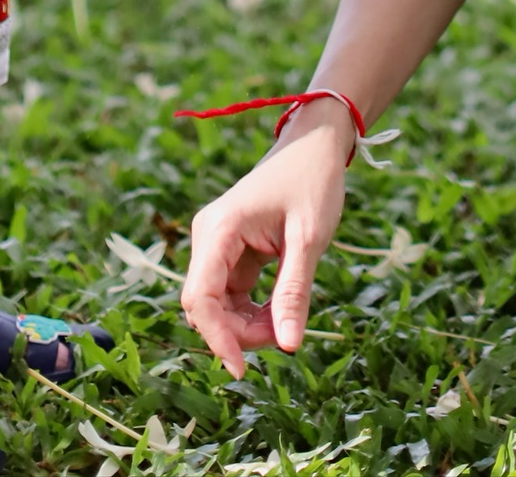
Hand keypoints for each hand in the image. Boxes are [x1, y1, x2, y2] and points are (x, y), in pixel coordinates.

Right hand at [181, 105, 350, 376]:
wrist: (315, 145)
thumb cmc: (313, 182)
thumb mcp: (308, 239)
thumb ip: (294, 292)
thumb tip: (289, 347)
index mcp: (219, 229)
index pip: (200, 297)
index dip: (217, 338)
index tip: (243, 371)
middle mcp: (209, 237)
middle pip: (206, 306)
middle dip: (240, 332)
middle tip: (285, 335)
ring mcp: (217, 244)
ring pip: (218, 305)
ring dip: (248, 324)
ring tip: (288, 319)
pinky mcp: (231, 250)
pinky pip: (232, 294)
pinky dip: (254, 310)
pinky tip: (281, 309)